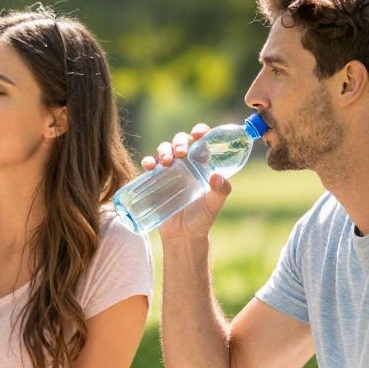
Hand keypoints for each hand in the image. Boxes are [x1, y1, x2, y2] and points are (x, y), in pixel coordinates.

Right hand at [140, 124, 230, 240]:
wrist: (183, 235)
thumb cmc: (202, 218)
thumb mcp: (214, 205)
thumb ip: (220, 191)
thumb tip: (217, 176)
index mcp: (202, 164)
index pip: (201, 141)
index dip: (200, 131)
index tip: (198, 134)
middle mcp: (186, 164)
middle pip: (180, 141)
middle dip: (179, 142)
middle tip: (181, 154)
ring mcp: (169, 171)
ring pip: (164, 150)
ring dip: (164, 150)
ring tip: (166, 161)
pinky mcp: (155, 180)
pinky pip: (149, 165)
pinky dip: (148, 161)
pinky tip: (149, 165)